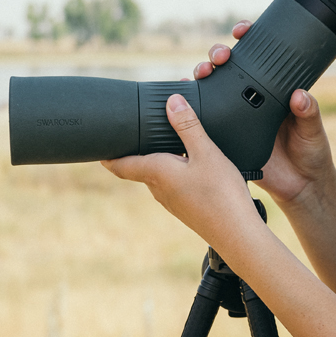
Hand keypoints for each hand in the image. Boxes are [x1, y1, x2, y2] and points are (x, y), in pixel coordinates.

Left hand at [102, 93, 260, 251]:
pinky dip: (174, 170)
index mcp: (156, 173)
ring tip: (167, 142)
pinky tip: (191, 165)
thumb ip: (188, 126)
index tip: (98, 147)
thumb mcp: (206, 152)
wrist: (237, 234)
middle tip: (137, 131)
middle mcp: (158, 189)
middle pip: (139, 167)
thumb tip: (172, 102)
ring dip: (158, 160)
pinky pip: (173, 184)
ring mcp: (172, 201)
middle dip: (137, 150)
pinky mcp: (186, 207)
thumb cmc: (221, 195)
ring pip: (157, 176)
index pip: (120, 165)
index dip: (107, 155)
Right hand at [193, 21, 335, 206]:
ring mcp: (236, 116)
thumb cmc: (311, 153)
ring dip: (202, 74)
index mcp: (273, 90)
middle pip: (229, 68)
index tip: (241, 30)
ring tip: (202, 72)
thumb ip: (309, 113)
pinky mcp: (225, 136)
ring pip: (212, 88)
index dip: (247, 39)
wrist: (299, 187)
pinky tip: (182, 98)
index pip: (258, 57)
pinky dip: (190, 106)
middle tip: (221, 56)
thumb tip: (299, 95)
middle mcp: (252, 98)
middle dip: (219, 54)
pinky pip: (204, 118)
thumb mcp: (313, 130)